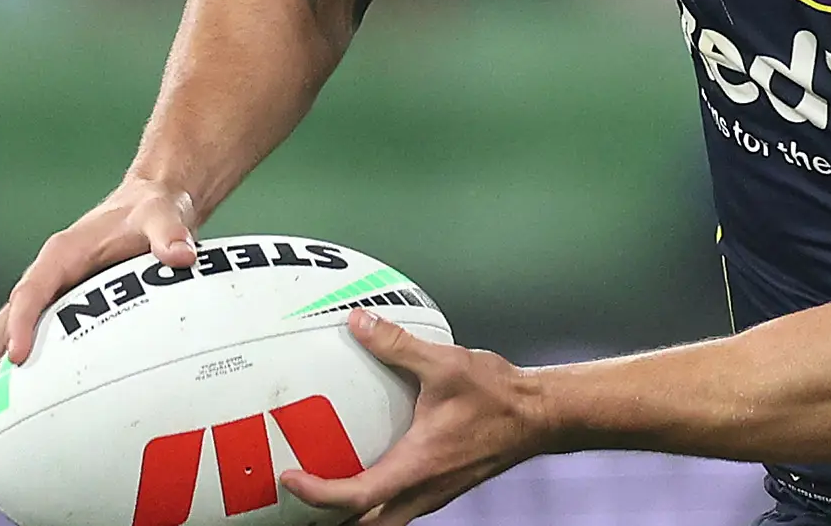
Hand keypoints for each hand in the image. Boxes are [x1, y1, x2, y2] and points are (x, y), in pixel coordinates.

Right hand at [0, 175, 196, 425]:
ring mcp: (50, 294)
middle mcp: (47, 276)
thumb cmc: (151, 211)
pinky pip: (32, 340)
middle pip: (3, 322)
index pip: (32, 291)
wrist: (150, 204)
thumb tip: (183, 256)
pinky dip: (14, 369)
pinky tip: (12, 407)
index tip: (19, 356)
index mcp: (62, 254)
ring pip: (6, 335)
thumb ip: (169, 234)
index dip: (23, 322)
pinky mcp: (61, 308)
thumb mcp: (162, 215)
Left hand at [281, 309, 544, 524]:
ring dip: (353, 512)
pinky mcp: (442, 487)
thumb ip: (397, 345)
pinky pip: (399, 506)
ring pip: (383, 521)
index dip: (316, 493)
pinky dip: (376, 499)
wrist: (539, 416)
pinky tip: (372, 467)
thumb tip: (359, 324)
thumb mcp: (446, 364)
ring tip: (327, 488)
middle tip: (301, 496)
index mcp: (415, 467)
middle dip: (328, 518)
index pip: (353, 498)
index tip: (291, 477)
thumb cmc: (499, 398)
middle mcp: (421, 491)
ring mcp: (433, 494)